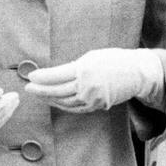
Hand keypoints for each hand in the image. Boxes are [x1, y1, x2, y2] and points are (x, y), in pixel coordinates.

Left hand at [22, 48, 162, 112]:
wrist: (137, 73)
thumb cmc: (114, 60)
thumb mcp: (92, 57)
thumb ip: (74, 67)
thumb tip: (55, 75)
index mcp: (85, 69)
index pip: (57, 75)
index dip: (42, 77)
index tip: (30, 76)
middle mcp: (87, 86)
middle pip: (57, 91)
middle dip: (40, 90)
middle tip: (29, 88)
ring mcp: (91, 98)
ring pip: (64, 102)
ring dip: (49, 98)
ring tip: (39, 94)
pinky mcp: (96, 106)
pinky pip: (74, 108)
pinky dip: (62, 105)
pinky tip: (54, 101)